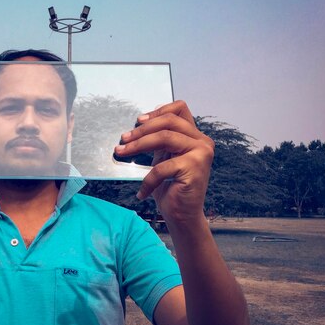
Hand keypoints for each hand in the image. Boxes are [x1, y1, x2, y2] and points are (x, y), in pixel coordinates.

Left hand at [114, 100, 213, 221]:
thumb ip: (159, 140)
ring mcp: (201, 153)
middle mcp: (202, 142)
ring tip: (122, 152)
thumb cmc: (170, 188)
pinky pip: (162, 167)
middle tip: (123, 139)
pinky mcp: (194, 168)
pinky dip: (147, 180)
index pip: (180, 109)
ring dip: (138, 145)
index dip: (158, 110)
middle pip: (169, 121)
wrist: (182, 215)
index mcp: (195, 136)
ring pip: (165, 137)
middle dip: (142, 129)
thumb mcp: (163, 157)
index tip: (138, 121)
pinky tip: (141, 192)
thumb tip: (140, 123)